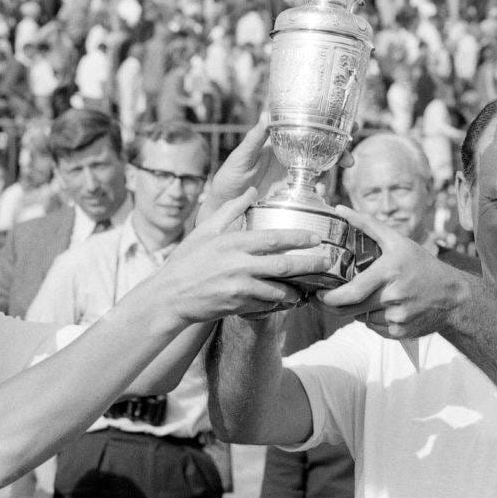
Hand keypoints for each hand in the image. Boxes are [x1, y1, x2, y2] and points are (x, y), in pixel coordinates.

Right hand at [153, 189, 329, 322]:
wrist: (170, 296)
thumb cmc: (187, 260)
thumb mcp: (205, 229)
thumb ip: (230, 209)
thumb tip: (250, 191)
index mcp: (234, 243)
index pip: (274, 238)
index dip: (298, 238)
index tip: (316, 237)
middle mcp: (239, 265)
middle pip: (284, 266)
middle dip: (310, 264)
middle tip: (327, 262)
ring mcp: (240, 288)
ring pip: (279, 290)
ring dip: (297, 290)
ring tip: (310, 287)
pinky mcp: (238, 306)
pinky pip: (266, 305)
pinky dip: (279, 304)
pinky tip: (288, 301)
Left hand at [198, 116, 353, 223]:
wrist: (224, 207)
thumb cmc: (229, 178)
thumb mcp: (241, 157)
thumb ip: (255, 138)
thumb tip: (267, 113)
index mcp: (280, 143)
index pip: (308, 129)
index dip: (329, 125)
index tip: (348, 123)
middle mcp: (291, 158)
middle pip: (323, 149)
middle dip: (341, 150)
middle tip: (350, 157)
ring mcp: (294, 177)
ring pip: (322, 169)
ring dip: (334, 170)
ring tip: (340, 172)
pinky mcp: (293, 195)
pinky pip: (312, 191)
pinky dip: (321, 191)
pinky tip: (322, 194)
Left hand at [317, 206, 476, 338]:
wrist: (453, 296)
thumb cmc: (422, 264)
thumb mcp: (397, 240)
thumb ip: (366, 224)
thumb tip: (339, 208)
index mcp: (389, 272)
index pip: (352, 292)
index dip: (331, 298)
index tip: (319, 295)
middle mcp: (394, 296)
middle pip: (352, 309)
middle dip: (334, 307)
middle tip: (323, 301)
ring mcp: (398, 317)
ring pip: (363, 318)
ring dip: (358, 310)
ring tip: (368, 298)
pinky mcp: (401, 333)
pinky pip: (375, 328)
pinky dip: (373, 320)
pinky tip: (383, 308)